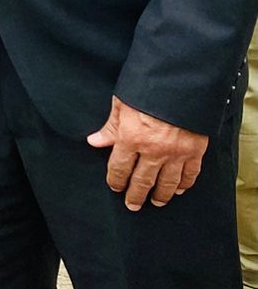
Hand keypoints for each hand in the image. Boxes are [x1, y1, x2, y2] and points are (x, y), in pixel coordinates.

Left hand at [86, 97, 207, 210]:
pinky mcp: (195, 150)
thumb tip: (94, 141)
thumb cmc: (148, 90)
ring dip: (160, 195)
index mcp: (130, 139)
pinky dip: (184, 184)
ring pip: (166, 183)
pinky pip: (189, 174)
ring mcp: (176, 153)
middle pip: (141, 181)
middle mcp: (153, 150)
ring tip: (156, 202)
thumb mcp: (121, 104)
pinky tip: (178, 190)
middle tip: (132, 205)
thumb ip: (110, 127)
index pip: (119, 168)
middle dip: (135, 195)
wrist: (181, 82)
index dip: (115, 181)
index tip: (115, 187)